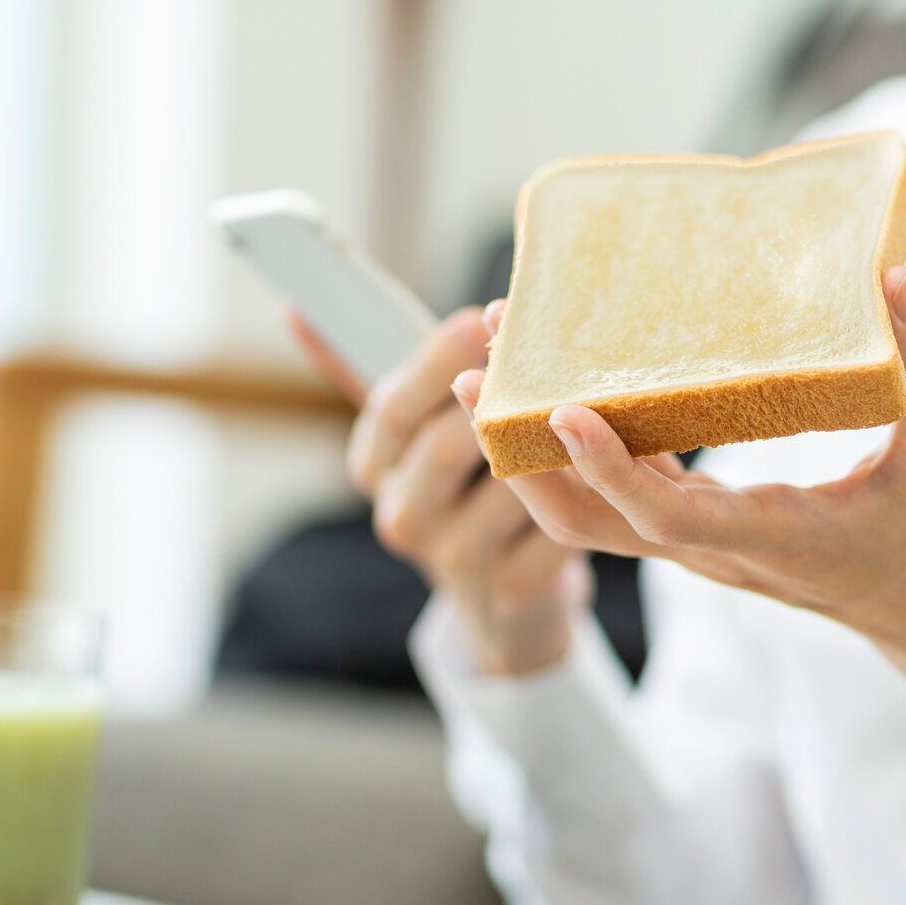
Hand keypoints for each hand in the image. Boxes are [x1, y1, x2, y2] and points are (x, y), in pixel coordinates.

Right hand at [289, 305, 585, 676]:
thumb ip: (365, 371)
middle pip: (448, 445)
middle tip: (550, 355)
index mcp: (372, 467)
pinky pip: (558, 524)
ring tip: (589, 402)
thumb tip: (298, 310)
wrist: (498, 595)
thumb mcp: (412, 431)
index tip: (481, 317)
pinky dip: (587, 490)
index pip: (391, 407)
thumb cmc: (460, 484)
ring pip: (512, 483)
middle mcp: (403, 517)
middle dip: (501, 396)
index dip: (438, 360)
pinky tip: (607, 463)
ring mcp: (455, 560)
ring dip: (553, 440)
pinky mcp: (513, 586)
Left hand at [451, 268, 905, 748]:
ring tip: (492, 366)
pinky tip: (558, 377)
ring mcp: (697, 544)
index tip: (561, 409)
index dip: (609, 468)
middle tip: (478, 371)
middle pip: (587, 524)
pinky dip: (575, 448)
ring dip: (531, 451)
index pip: (666, 516)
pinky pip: (615, 496)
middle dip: (521, 457)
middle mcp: (715, 549)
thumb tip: (893, 280)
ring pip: (586, 516)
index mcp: (770, 537)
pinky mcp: (694, 529)